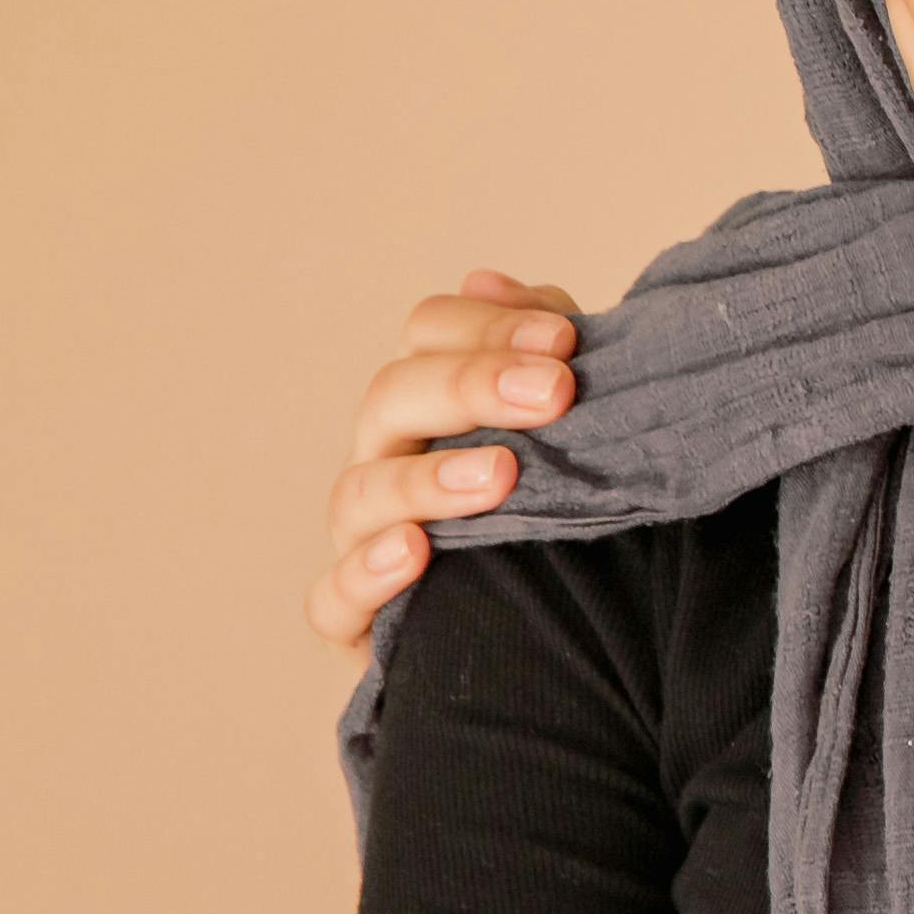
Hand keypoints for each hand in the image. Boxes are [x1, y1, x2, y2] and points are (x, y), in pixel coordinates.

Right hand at [316, 271, 584, 650]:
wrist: (580, 634)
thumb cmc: (565, 509)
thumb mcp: (569, 424)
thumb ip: (540, 350)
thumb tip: (487, 278)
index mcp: (432, 401)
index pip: (428, 333)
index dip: (488, 327)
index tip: (568, 340)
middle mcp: (388, 457)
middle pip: (392, 397)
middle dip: (470, 386)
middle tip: (553, 393)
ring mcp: (364, 538)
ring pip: (363, 492)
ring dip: (428, 478)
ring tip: (501, 475)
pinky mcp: (360, 623)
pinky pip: (332, 599)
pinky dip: (365, 574)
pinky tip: (416, 553)